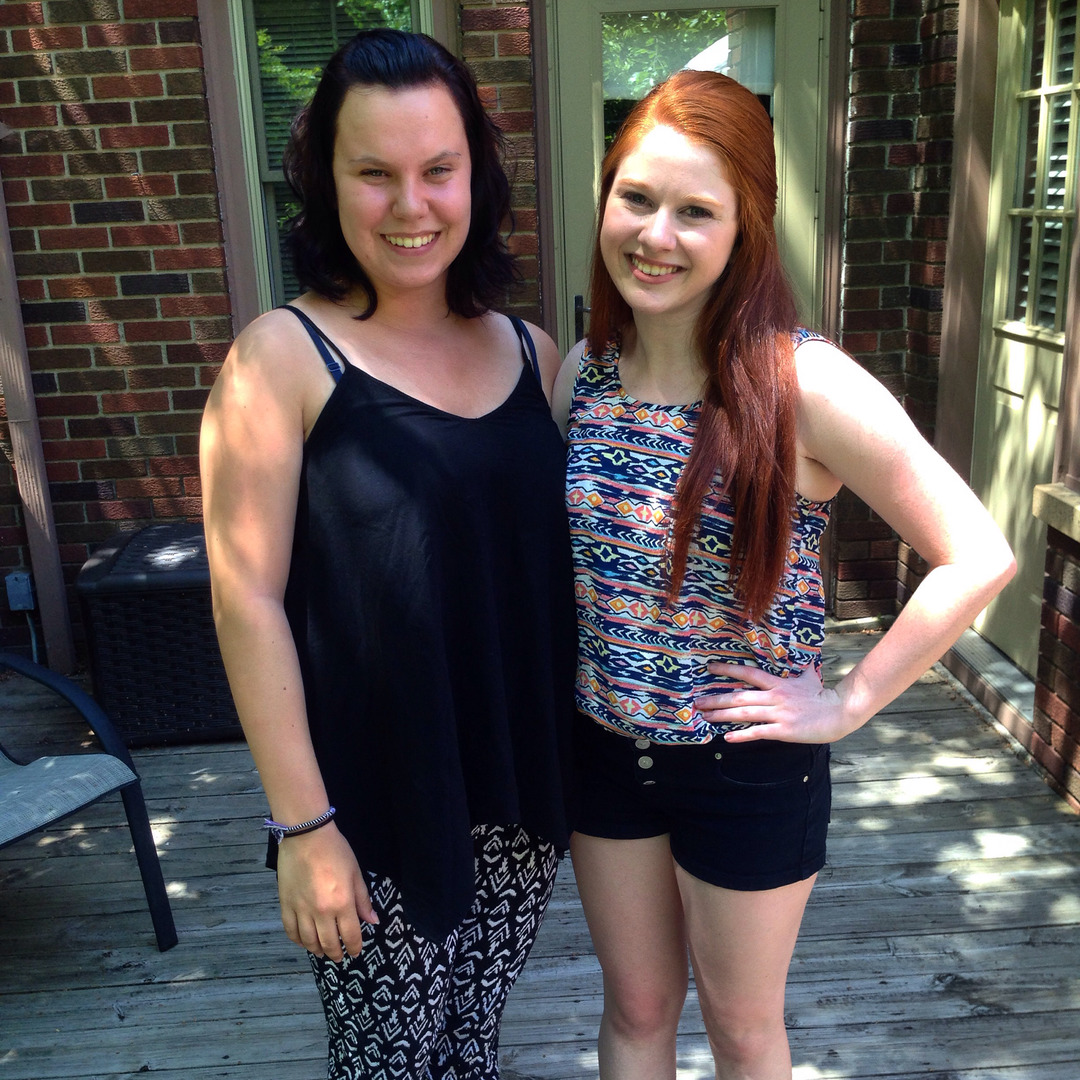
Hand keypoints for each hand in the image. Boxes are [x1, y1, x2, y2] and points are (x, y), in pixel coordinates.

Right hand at [275, 822, 378, 960]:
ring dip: (317, 950)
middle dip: (336, 953)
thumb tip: (373, 921)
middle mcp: (321, 912)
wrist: (306, 836)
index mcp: (342, 903)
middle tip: (339, 956)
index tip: (356, 952)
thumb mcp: (355, 873)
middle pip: (329, 943)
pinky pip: (291, 931)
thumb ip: (363, 900)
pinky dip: (298, 940)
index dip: (354, 947)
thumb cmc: (336, 851)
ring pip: (309, 941)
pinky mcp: (286, 905)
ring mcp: (301, 910)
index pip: (350, 935)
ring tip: (323, 951)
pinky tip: (304, 941)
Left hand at [695, 662, 861, 743]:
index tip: (710, 668)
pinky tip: (727, 738)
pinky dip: (742, 735)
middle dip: (716, 699)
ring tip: (705, 717)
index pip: (748, 673)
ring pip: (744, 713)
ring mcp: (778, 713)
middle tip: (697, 701)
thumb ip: (801, 671)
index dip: (728, 670)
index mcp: (778, 683)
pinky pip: (758, 732)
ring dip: (722, 715)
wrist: (839, 712)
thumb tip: (805, 662)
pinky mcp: (783, 730)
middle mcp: (774, 696)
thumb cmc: (823, 696)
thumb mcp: (809, 677)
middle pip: (740, 696)